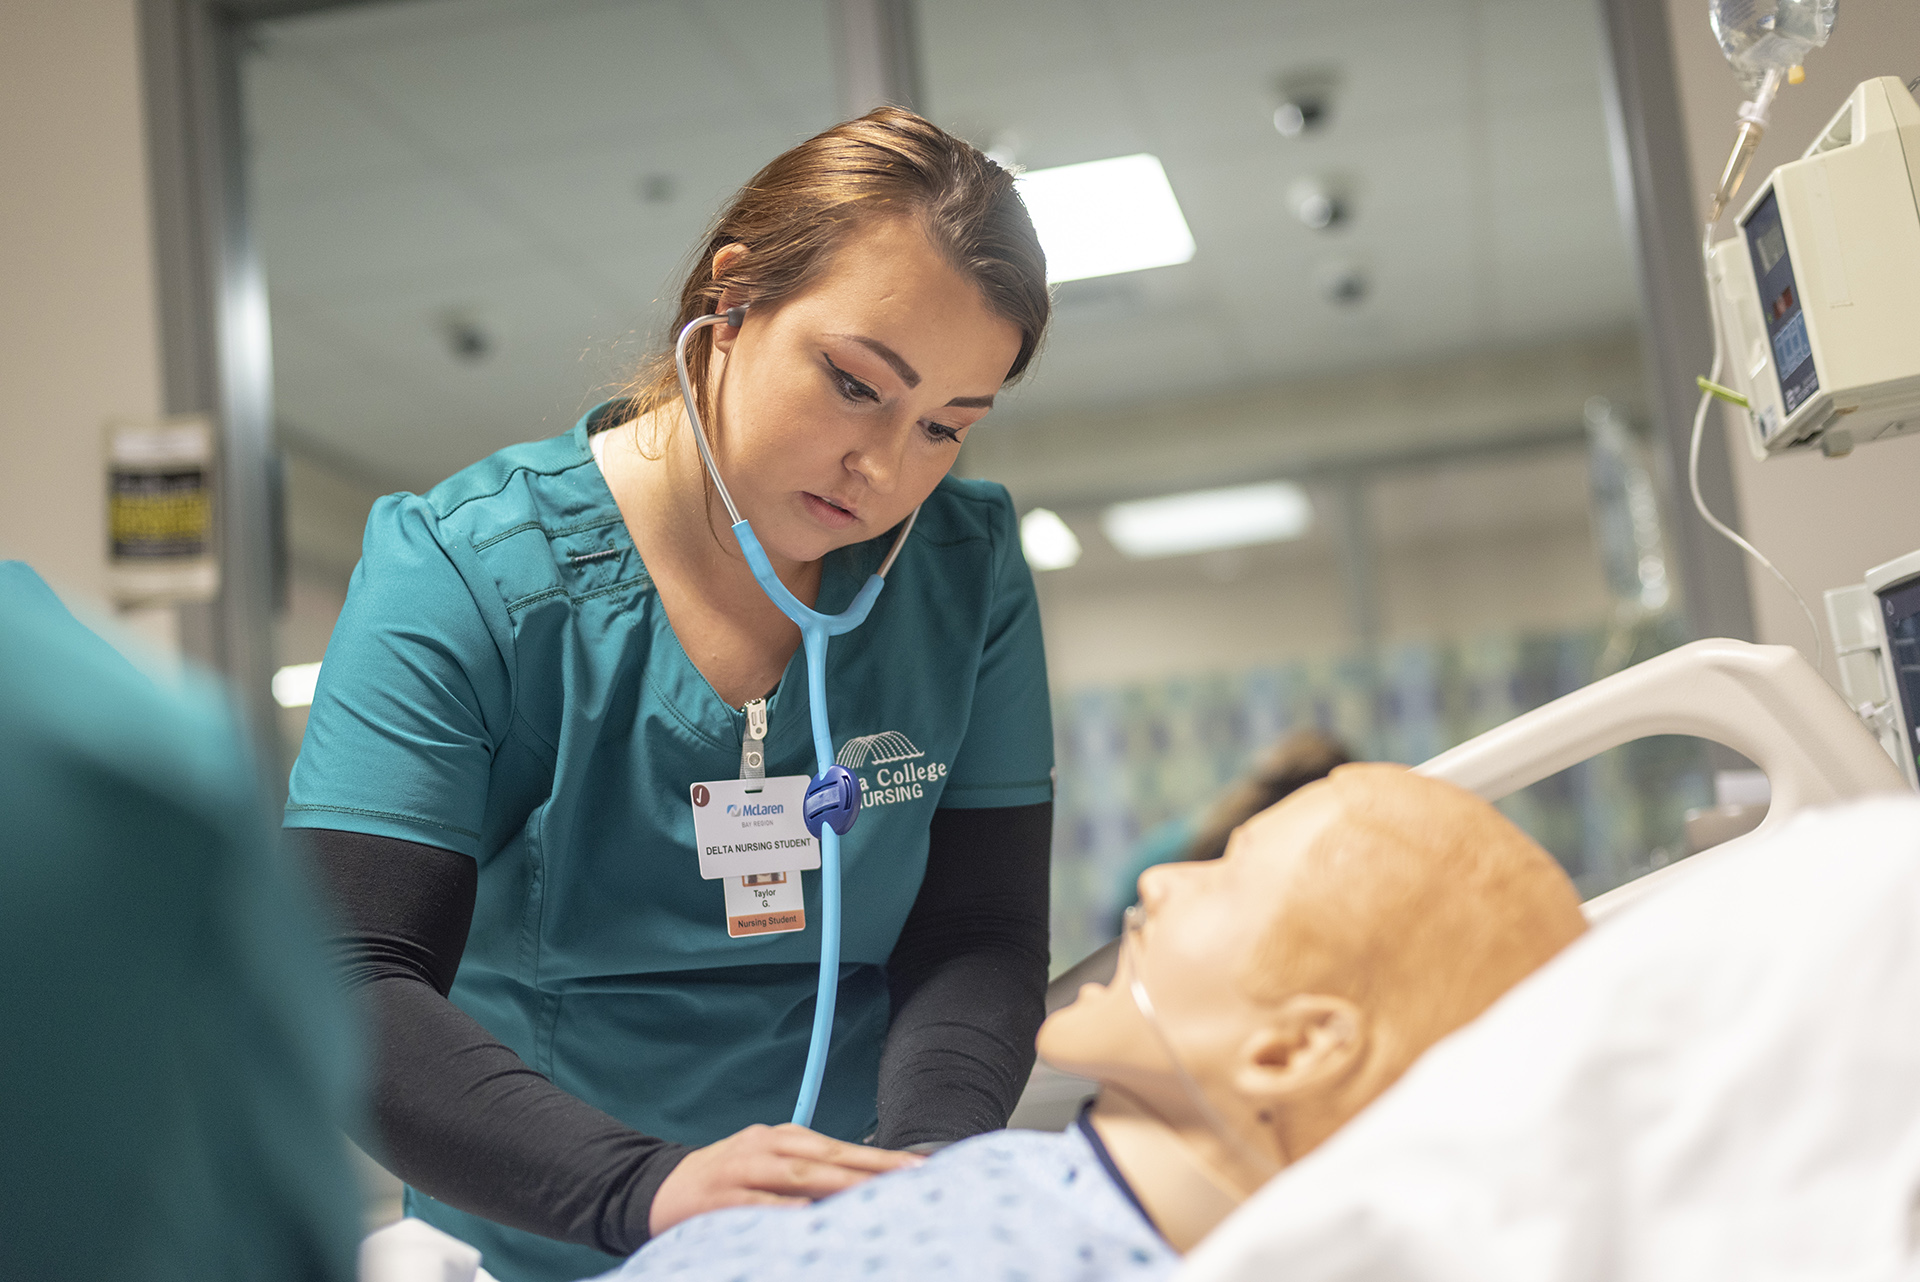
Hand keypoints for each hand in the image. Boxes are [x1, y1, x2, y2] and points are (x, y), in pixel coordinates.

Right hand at [648, 1122, 921, 1235]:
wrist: (656, 1189)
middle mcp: (765, 1146)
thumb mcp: (767, 1165)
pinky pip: (754, 1202)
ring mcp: (741, 1169)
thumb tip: (863, 1185)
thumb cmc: (724, 1180)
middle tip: (913, 1177)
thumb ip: (808, 1172)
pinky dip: (780, 1207)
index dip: (880, 1157)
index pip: (840, 1147)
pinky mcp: (718, 1197)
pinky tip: (806, 1213)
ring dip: (837, 1182)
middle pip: (827, 1156)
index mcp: (781, 1137)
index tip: (919, 1167)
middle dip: (872, 1167)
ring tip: (873, 1192)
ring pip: (796, 1174)